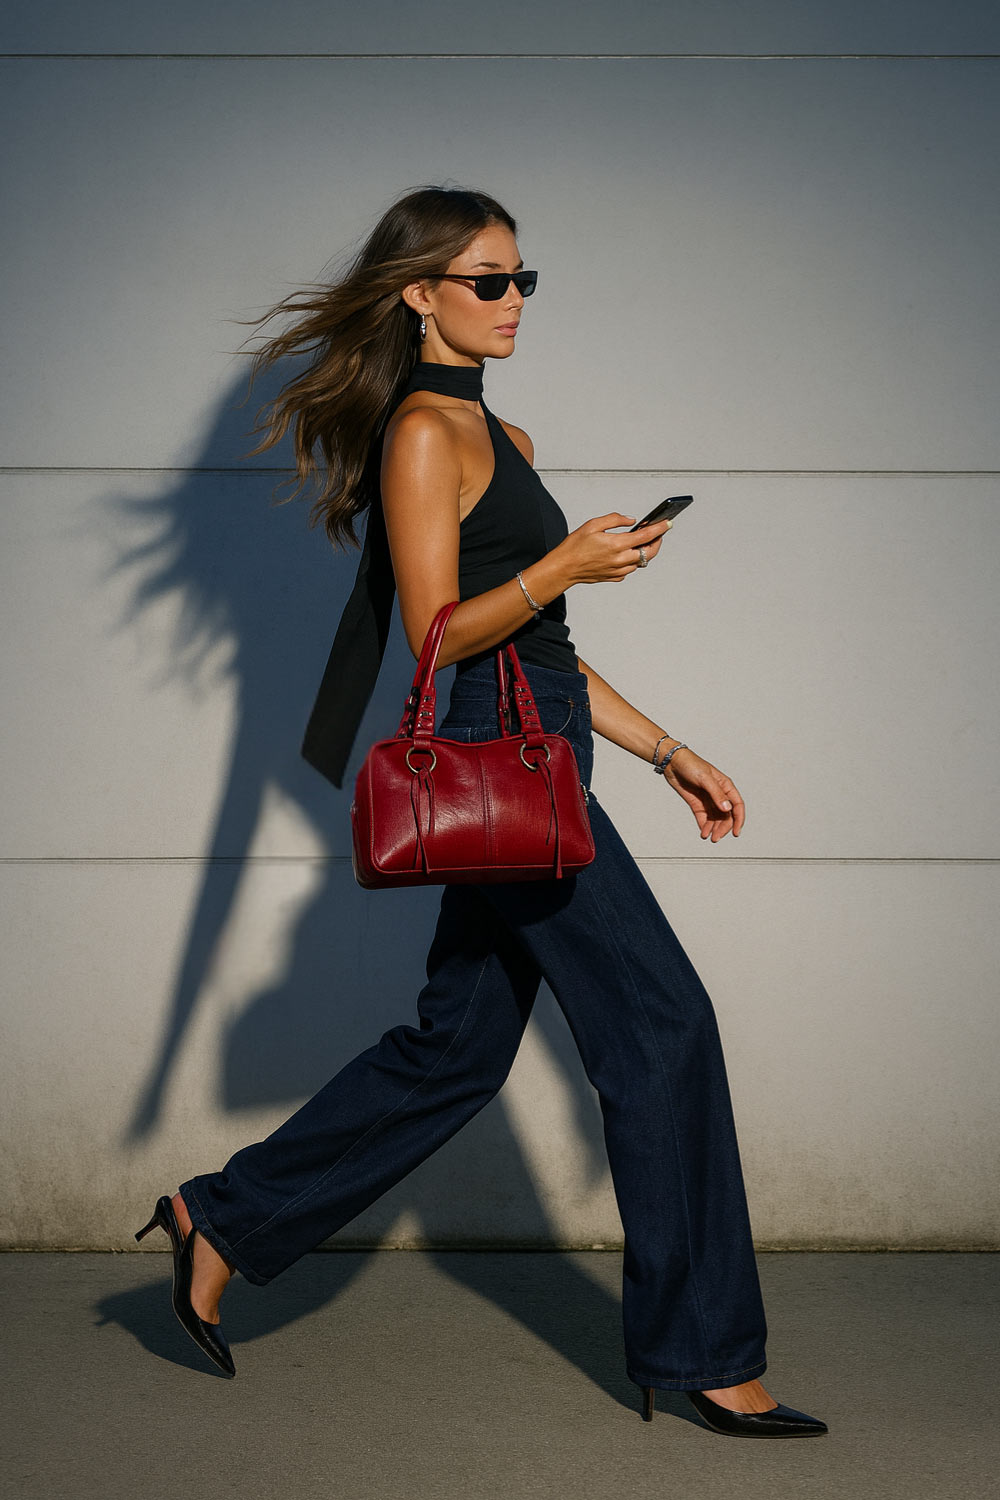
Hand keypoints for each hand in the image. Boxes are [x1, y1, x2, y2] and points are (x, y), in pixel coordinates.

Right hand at [553, 513, 671, 585]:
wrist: (564, 568)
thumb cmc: (575, 547)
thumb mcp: (593, 524)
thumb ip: (615, 520)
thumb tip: (631, 520)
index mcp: (617, 544)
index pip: (646, 535)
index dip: (660, 528)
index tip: (668, 523)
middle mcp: (620, 560)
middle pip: (649, 552)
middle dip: (657, 542)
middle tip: (657, 533)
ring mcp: (618, 571)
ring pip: (641, 562)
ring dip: (644, 551)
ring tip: (641, 541)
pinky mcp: (614, 577)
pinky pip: (630, 569)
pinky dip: (633, 560)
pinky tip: (626, 553)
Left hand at [661, 748, 744, 841]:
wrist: (672, 763)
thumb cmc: (691, 764)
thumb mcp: (705, 778)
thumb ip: (717, 794)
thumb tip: (727, 809)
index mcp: (725, 786)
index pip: (737, 806)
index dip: (738, 820)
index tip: (735, 832)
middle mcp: (719, 794)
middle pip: (726, 816)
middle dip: (723, 828)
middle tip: (716, 838)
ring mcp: (708, 800)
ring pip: (715, 819)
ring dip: (713, 829)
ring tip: (708, 837)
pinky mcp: (697, 804)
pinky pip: (704, 818)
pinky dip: (704, 826)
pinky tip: (703, 832)